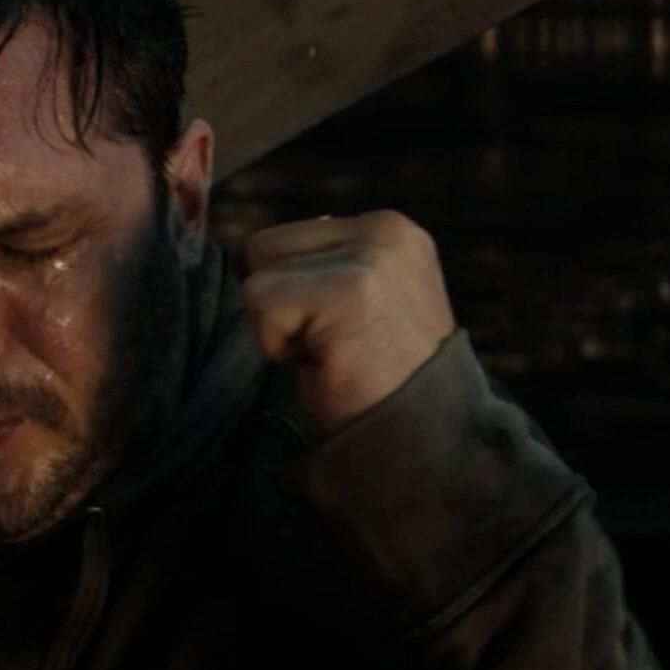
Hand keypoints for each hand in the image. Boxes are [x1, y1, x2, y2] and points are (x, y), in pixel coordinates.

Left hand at [241, 210, 457, 438]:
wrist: (423, 440)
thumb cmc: (378, 383)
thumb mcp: (358, 303)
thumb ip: (319, 269)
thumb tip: (247, 251)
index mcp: (388, 230)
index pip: (281, 238)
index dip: (289, 297)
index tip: (337, 332)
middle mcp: (384, 230)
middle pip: (261, 248)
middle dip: (280, 307)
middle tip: (332, 346)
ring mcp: (370, 256)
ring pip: (257, 279)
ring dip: (280, 330)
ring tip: (333, 354)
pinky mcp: (350, 288)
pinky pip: (262, 305)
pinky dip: (279, 348)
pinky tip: (328, 364)